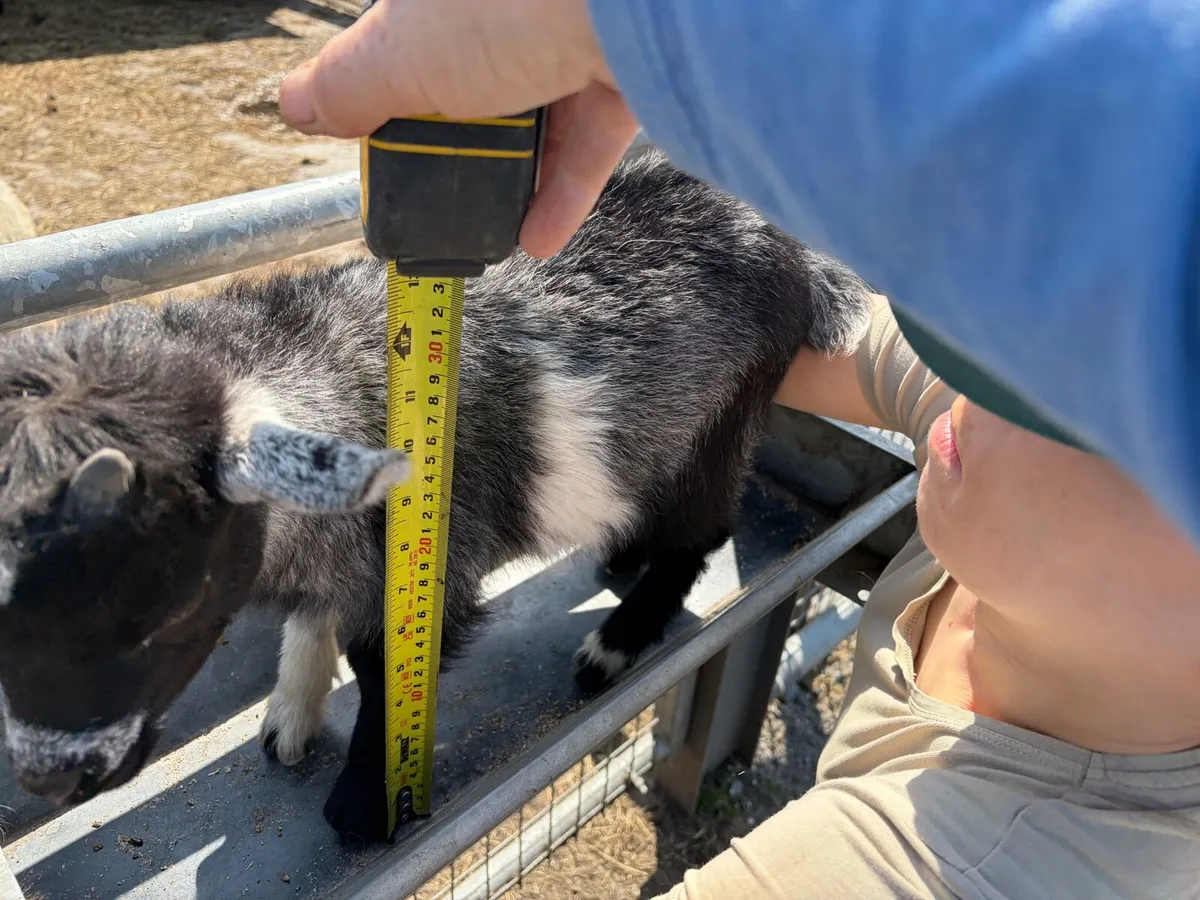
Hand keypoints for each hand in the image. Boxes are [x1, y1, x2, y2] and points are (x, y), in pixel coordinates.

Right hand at [278, 0, 639, 257]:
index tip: (389, 154)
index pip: (409, 47)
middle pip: (476, 84)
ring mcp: (572, 36)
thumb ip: (346, 87)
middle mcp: (510, 9)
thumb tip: (294, 105)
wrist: (627, 3)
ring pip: (538, 115)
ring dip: (514, 178)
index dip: (397, 98)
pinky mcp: (625, 72)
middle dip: (459, 141)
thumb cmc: (505, 7)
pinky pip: (588, 142)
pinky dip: (562, 193)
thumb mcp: (393, 57)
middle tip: (441, 189)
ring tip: (489, 226)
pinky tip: (538, 237)